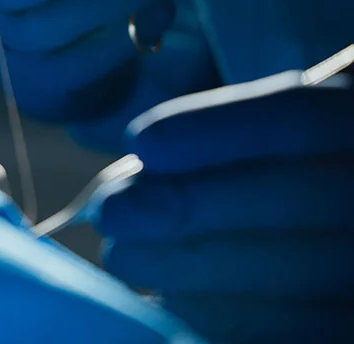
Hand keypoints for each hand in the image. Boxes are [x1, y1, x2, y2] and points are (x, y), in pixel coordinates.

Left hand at [94, 77, 353, 343]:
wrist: (333, 224)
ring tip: (122, 255)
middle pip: (289, 198)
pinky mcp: (353, 328)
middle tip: (109, 212)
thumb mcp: (281, 127)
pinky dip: (222, 317)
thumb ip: (231, 131)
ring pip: (292, 277)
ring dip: (191, 267)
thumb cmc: (296, 164)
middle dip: (187, 205)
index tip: (139, 141)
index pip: (297, 117)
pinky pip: (293, 333)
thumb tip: (143, 159)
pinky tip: (169, 297)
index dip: (215, 130)